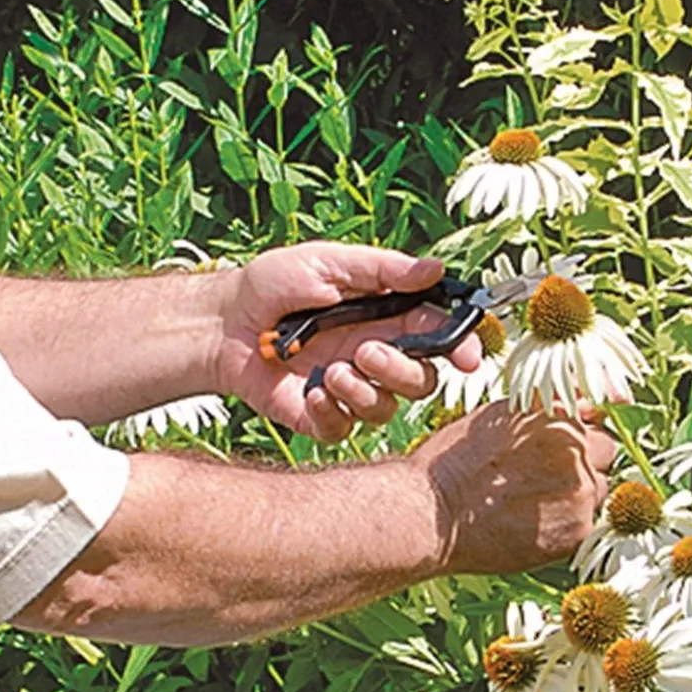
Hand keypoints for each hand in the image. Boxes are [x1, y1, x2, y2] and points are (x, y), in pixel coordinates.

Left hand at [214, 241, 483, 440]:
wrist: (222, 321)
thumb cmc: (272, 285)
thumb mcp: (327, 262)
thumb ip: (383, 270)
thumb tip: (436, 269)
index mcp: (385, 317)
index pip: (439, 336)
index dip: (461, 348)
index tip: (469, 357)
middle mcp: (373, 355)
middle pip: (422, 380)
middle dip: (402, 371)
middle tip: (365, 352)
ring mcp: (347, 388)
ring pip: (388, 409)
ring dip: (363, 392)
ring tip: (327, 371)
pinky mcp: (318, 414)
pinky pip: (343, 429)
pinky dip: (332, 413)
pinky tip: (309, 391)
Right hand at [407, 402, 618, 575]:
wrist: (433, 514)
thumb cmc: (452, 463)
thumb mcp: (496, 416)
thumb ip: (544, 408)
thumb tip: (586, 406)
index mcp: (558, 411)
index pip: (597, 416)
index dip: (577, 431)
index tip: (559, 447)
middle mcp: (578, 446)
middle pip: (604, 451)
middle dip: (583, 460)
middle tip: (542, 476)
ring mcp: (582, 488)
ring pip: (599, 489)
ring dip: (577, 492)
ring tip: (533, 502)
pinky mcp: (578, 528)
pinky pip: (587, 522)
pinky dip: (566, 523)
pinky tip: (531, 523)